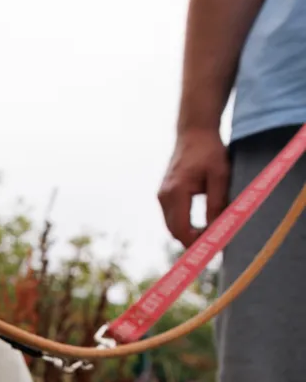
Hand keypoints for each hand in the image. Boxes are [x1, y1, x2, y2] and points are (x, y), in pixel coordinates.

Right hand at [157, 128, 230, 247]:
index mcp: (176, 192)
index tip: (211, 248)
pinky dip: (183, 225)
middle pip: (174, 231)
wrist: (194, 132)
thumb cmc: (209, 151)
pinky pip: (171, 217)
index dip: (195, 242)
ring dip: (187, 233)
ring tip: (207, 235)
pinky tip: (198, 224)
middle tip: (212, 245)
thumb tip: (217, 229)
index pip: (181, 229)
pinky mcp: (163, 195)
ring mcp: (161, 196)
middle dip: (191, 241)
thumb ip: (217, 203)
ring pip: (171, 226)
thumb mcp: (220, 176)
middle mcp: (164, 196)